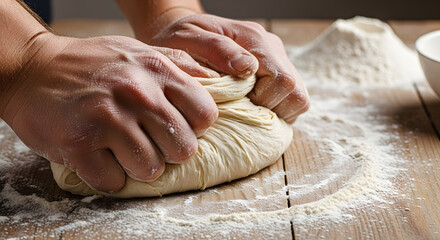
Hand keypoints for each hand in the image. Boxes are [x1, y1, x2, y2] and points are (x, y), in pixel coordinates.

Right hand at [1, 33, 217, 191]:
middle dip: (168, 151)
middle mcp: (137, 94)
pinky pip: (114, 182)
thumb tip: (215, 81)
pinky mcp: (78, 145)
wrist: (32, 69)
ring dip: (138, 166)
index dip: (194, 126)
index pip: (205, 114)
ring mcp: (107, 120)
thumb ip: (179, 64)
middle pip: (184, 149)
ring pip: (151, 170)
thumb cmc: (91, 63)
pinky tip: (98, 155)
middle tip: (147, 140)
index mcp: (156, 70)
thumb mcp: (138, 51)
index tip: (176, 125)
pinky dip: (108, 174)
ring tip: (121, 147)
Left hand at [141, 13, 309, 122]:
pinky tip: (253, 108)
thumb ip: (216, 49)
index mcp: (254, 39)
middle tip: (242, 109)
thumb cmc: (180, 39)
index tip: (236, 103)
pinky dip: (275, 110)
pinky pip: (290, 100)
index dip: (263, 101)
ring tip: (248, 110)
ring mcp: (276, 60)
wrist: (183, 35)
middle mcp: (272, 48)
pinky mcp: (275, 73)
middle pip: (296, 92)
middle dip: (271, 109)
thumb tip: (247, 68)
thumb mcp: (187, 39)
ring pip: (298, 98)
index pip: (282, 80)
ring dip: (276, 111)